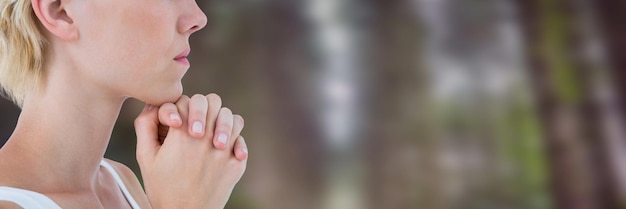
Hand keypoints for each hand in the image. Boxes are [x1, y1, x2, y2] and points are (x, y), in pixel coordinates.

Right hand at [134, 94, 247, 208]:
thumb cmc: (162, 187)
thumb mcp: (145, 157)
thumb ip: (146, 125)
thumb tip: (155, 105)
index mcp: (180, 135)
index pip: (186, 100)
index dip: (180, 108)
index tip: (175, 124)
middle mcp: (205, 140)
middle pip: (212, 101)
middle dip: (202, 107)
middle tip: (195, 123)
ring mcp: (224, 151)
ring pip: (231, 117)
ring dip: (220, 120)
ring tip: (211, 133)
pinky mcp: (236, 164)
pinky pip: (241, 138)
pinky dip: (234, 139)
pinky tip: (222, 148)